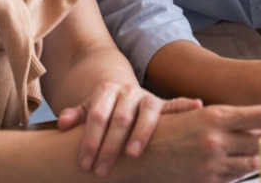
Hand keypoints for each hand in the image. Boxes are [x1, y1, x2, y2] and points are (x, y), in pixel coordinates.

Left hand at [57, 81, 201, 177]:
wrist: (119, 90)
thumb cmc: (101, 109)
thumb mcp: (85, 109)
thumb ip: (74, 114)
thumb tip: (62, 122)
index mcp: (106, 91)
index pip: (97, 115)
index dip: (90, 139)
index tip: (85, 163)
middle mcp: (128, 91)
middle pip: (120, 118)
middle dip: (110, 145)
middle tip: (101, 170)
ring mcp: (147, 97)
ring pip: (147, 113)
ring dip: (141, 134)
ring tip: (132, 154)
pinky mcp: (163, 105)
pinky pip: (176, 104)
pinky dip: (187, 105)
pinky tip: (198, 106)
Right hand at [137, 105, 260, 181]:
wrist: (131, 158)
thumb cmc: (159, 130)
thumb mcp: (188, 113)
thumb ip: (216, 115)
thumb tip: (243, 116)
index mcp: (214, 118)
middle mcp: (217, 141)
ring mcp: (213, 164)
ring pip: (253, 161)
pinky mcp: (208, 182)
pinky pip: (235, 176)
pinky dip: (246, 170)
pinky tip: (254, 164)